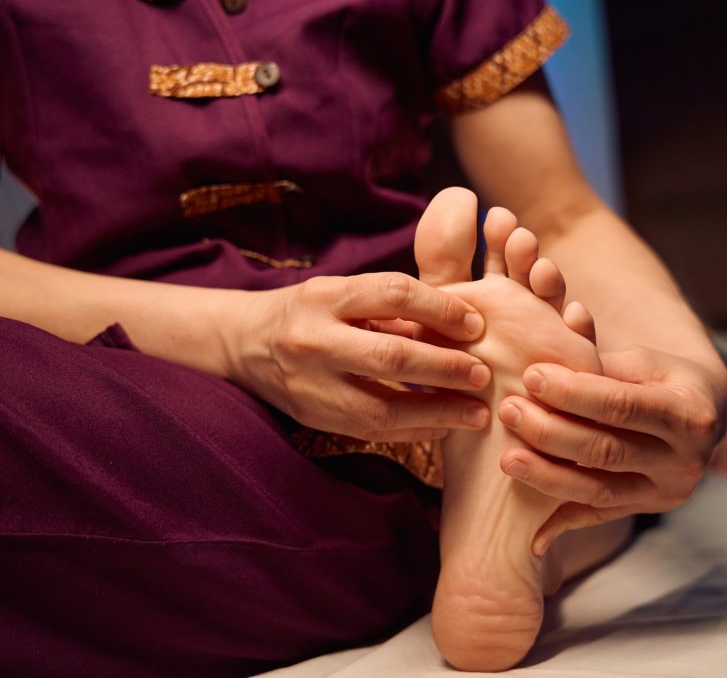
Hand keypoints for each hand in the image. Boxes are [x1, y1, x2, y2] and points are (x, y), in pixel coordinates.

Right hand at [232, 272, 492, 441]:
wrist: (244, 343)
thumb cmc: (310, 312)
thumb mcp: (342, 293)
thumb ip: (393, 309)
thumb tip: (461, 326)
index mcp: (325, 297)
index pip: (393, 294)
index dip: (441, 309)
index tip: (476, 325)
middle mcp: (313, 340)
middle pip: (391, 357)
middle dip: (445, 368)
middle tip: (482, 375)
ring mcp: (310, 386)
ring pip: (381, 408)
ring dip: (437, 413)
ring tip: (477, 414)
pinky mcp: (313, 418)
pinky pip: (371, 432)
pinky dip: (413, 431)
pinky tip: (444, 427)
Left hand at [496, 346, 726, 553]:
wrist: (703, 415)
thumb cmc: (660, 375)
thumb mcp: (642, 359)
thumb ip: (601, 354)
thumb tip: (564, 318)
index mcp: (688, 412)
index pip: (621, 404)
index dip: (572, 392)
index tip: (530, 375)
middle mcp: (686, 460)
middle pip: (607, 450)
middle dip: (552, 432)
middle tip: (507, 409)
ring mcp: (668, 491)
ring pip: (600, 490)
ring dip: (548, 476)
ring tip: (507, 458)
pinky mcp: (649, 510)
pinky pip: (600, 517)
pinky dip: (563, 524)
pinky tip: (531, 535)